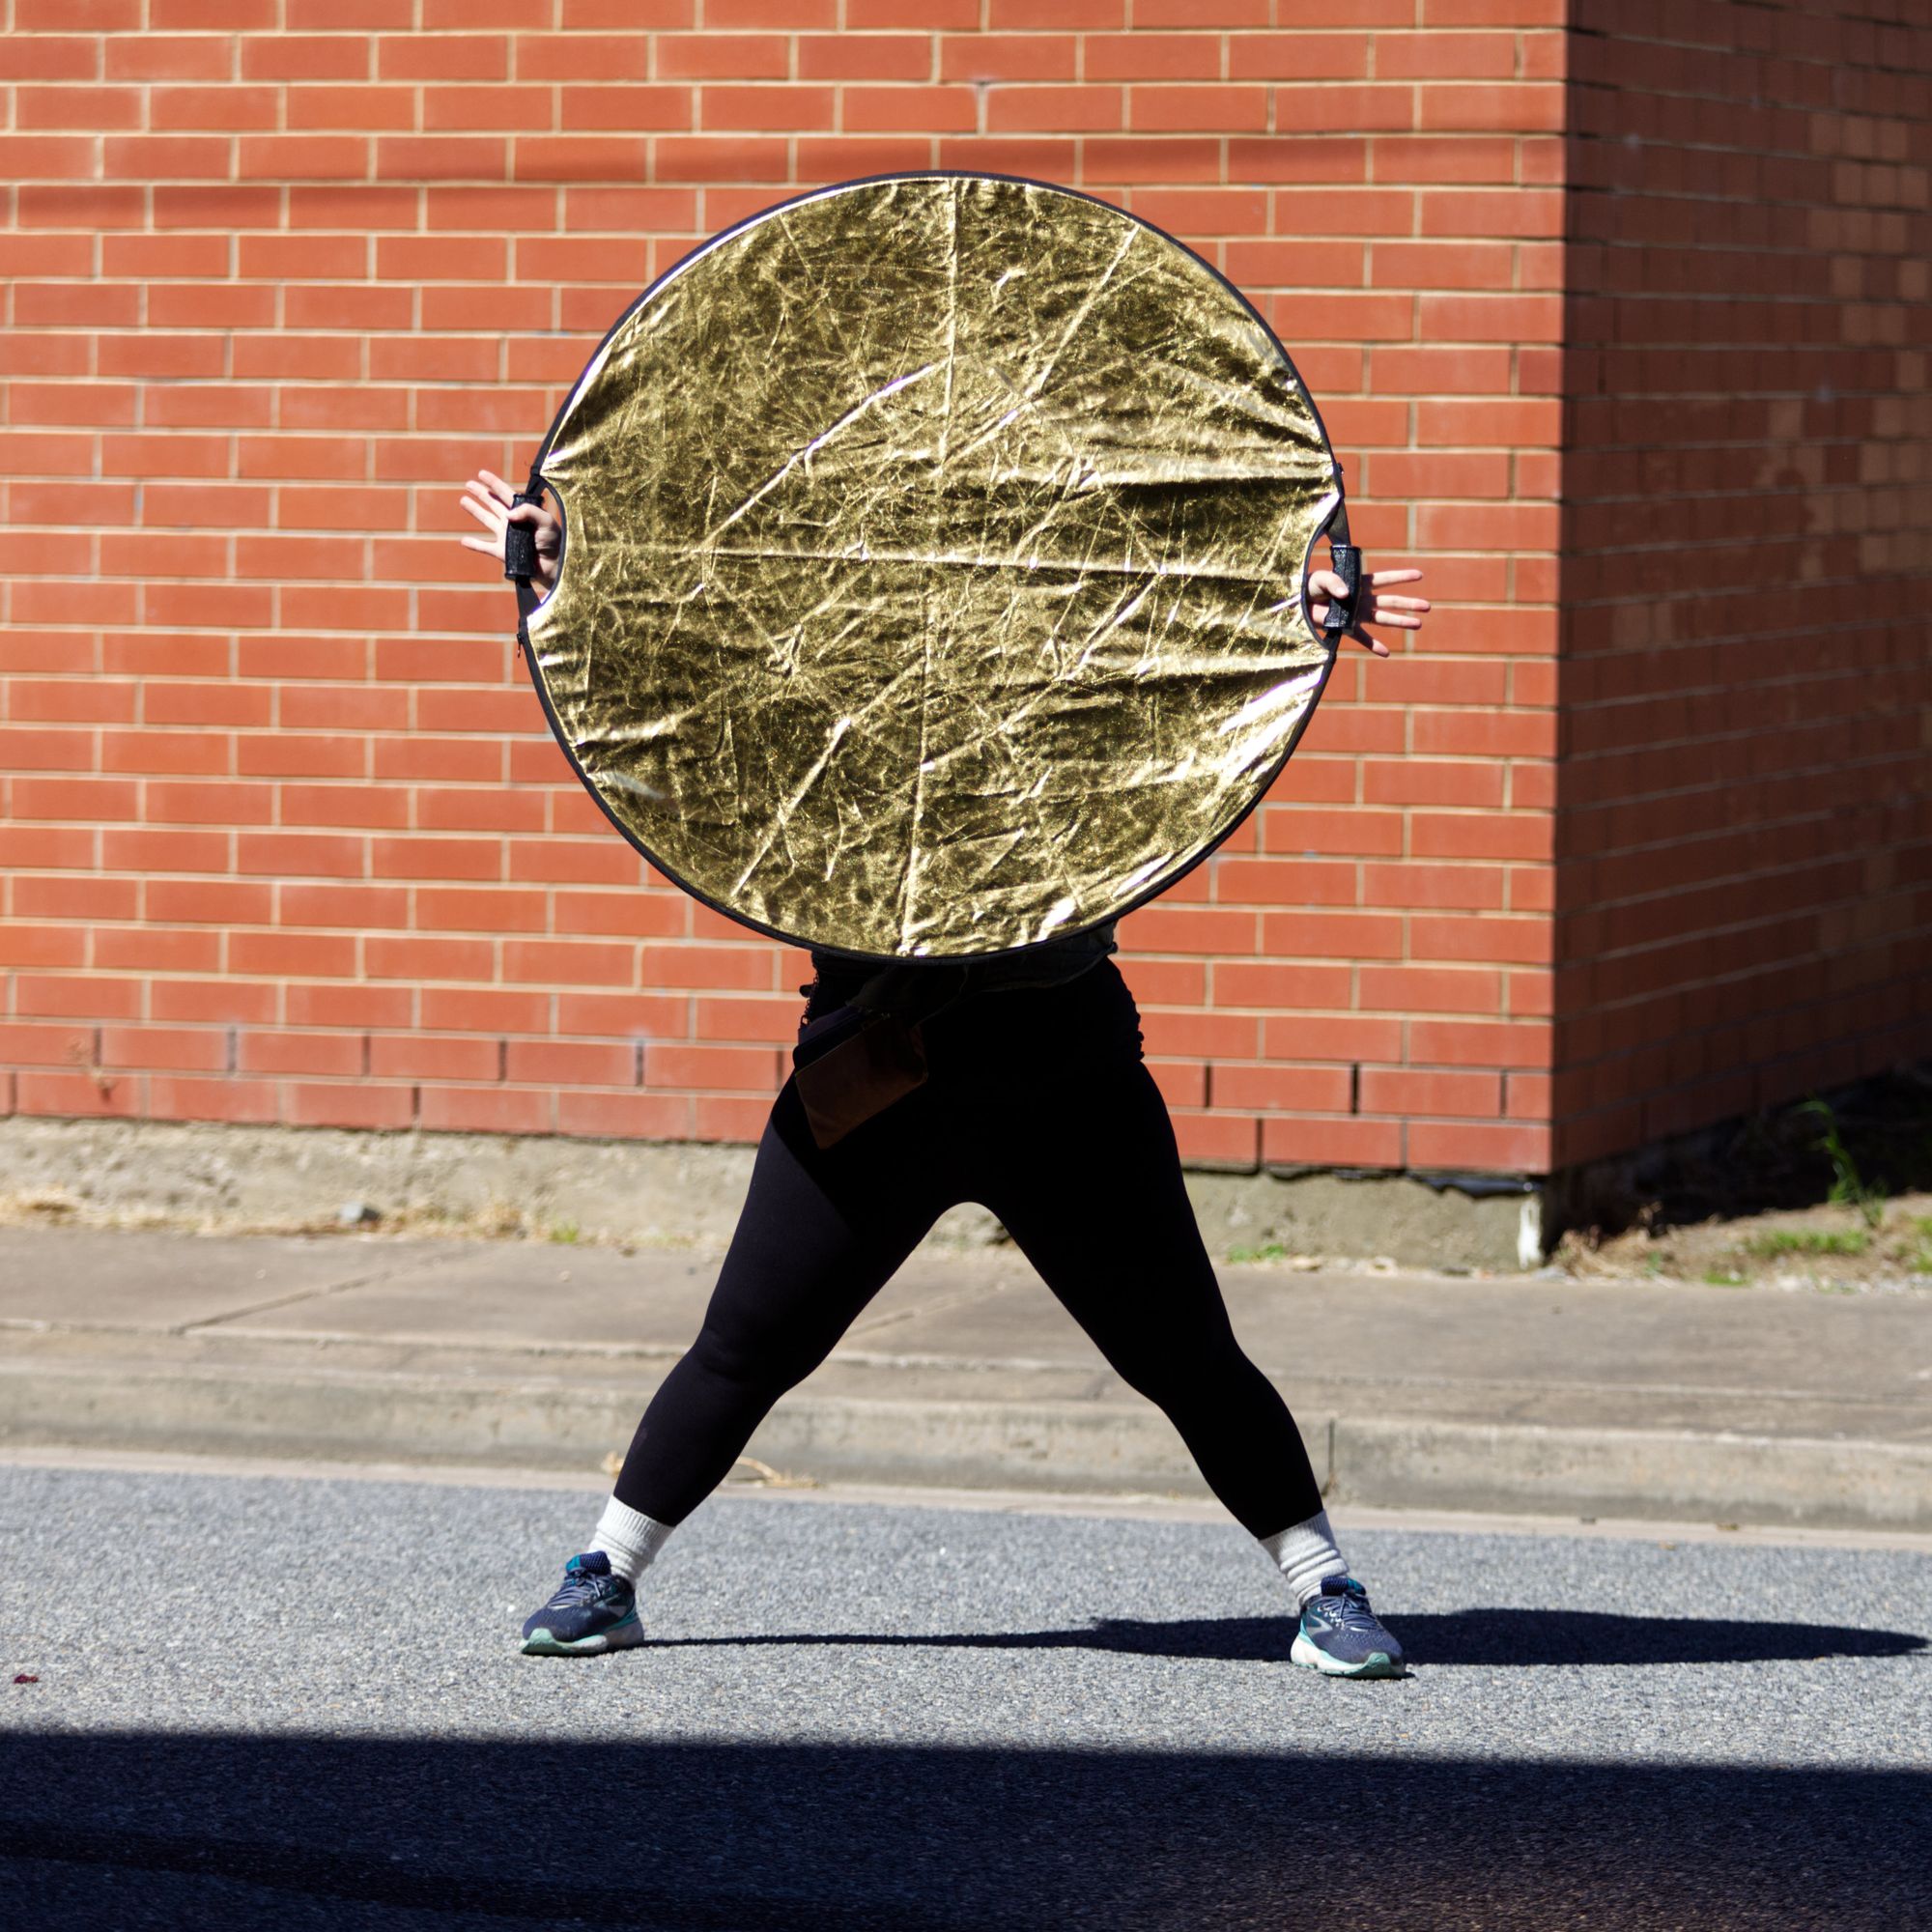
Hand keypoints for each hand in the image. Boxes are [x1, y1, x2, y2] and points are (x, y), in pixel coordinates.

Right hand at [458, 469, 560, 594]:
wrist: (554, 565)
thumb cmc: (554, 542)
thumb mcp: (546, 521)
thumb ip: (529, 511)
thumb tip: (508, 514)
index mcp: (523, 512)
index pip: (506, 494)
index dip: (494, 483)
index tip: (481, 473)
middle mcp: (512, 522)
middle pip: (493, 503)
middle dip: (481, 493)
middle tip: (468, 483)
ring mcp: (506, 537)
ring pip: (486, 520)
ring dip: (475, 510)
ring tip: (463, 500)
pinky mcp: (502, 552)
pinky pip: (485, 547)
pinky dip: (474, 544)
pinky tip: (463, 540)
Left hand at [1307, 563, 1428, 658]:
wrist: (1298, 601)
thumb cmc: (1311, 585)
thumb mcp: (1321, 578)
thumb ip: (1334, 582)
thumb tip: (1347, 595)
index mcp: (1360, 583)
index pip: (1385, 579)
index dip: (1402, 577)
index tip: (1419, 575)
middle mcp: (1363, 599)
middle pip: (1391, 601)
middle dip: (1409, 603)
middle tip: (1427, 607)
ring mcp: (1357, 614)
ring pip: (1383, 618)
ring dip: (1400, 621)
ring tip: (1418, 624)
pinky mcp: (1346, 627)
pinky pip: (1362, 638)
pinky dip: (1373, 645)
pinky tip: (1386, 653)